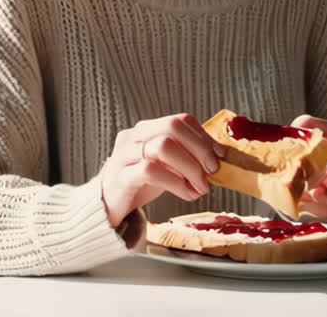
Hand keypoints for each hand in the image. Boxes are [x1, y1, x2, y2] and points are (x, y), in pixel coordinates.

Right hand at [99, 113, 226, 227]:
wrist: (106, 207)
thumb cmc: (139, 184)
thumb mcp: (166, 166)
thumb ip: (186, 158)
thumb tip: (219, 157)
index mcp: (147, 129)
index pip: (180, 120)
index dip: (204, 136)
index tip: (220, 155)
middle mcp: (134, 136)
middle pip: (172, 127)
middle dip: (199, 148)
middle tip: (213, 170)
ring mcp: (124, 155)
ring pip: (162, 146)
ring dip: (190, 167)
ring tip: (200, 187)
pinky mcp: (121, 177)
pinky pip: (150, 171)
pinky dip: (176, 183)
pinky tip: (187, 194)